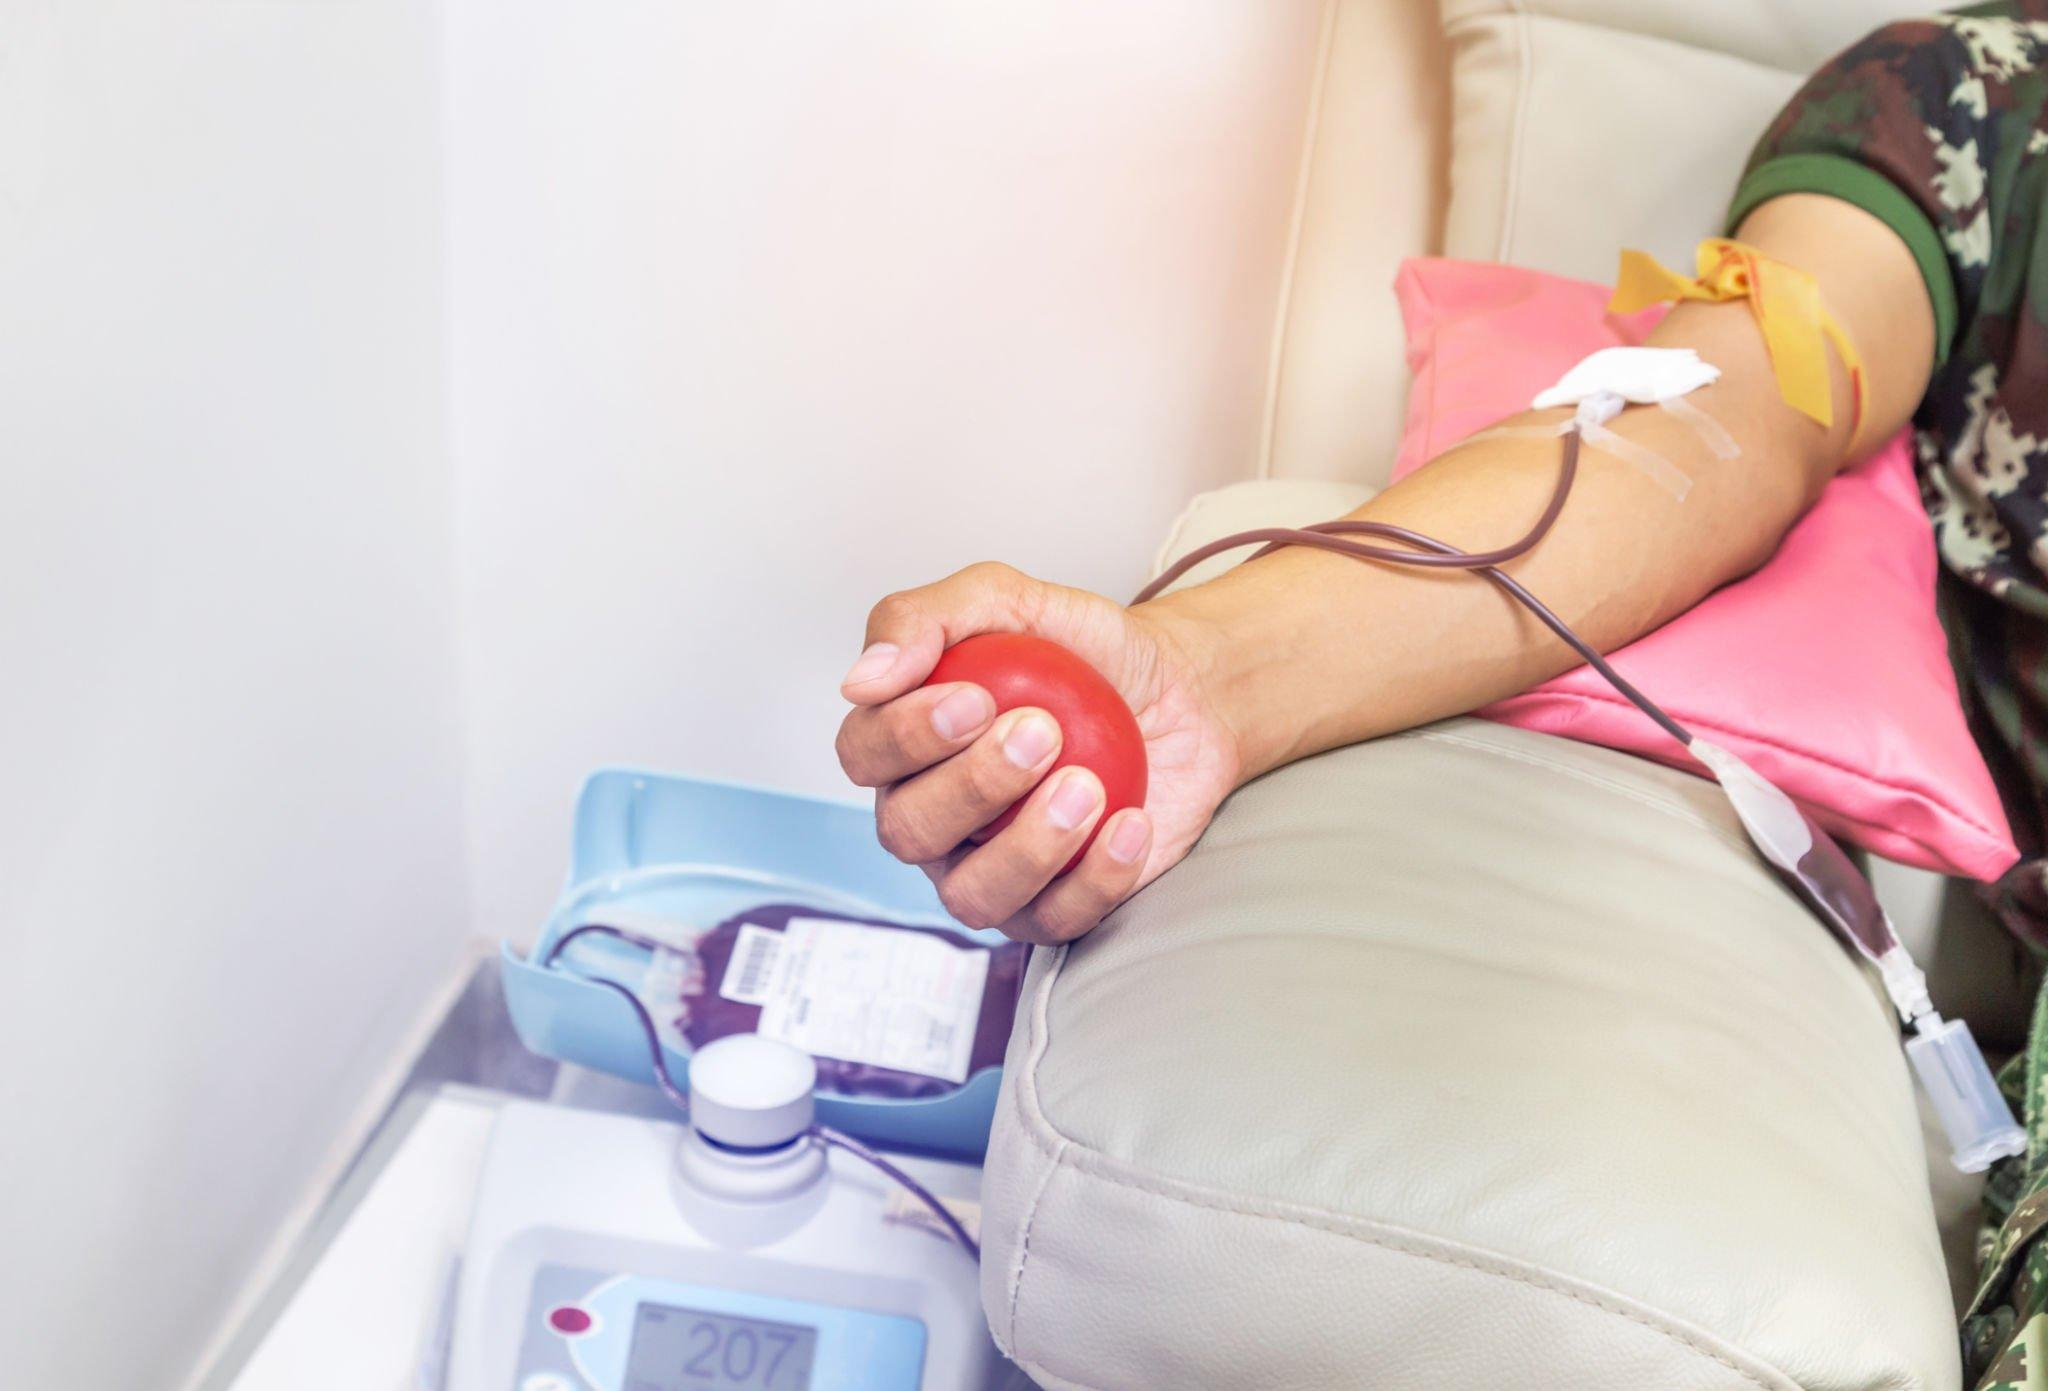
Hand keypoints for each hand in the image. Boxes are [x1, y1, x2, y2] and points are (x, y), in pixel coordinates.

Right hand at [834, 562, 1238, 944]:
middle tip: (1043, 733)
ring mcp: (989, 868)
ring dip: (1028, 847)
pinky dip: (1095, 878)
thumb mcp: (1007, 599)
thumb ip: (925, 618)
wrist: (1178, 690)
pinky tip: (1129, 825)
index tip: (978, 698)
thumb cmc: (1082, 649)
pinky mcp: (1055, 903)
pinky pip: (1055, 920)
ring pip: (972, 895)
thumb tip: (860, 680)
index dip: (906, 736)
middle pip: (908, 830)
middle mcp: (933, 818)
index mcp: (905, 746)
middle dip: (972, 785)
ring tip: (1088, 788)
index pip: (864, 754)